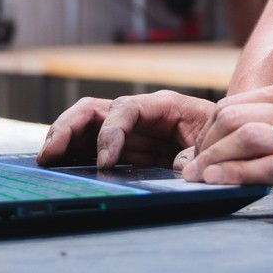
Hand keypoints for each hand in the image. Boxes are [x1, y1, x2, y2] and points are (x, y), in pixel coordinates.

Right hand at [37, 90, 216, 168]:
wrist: (226, 137)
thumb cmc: (219, 134)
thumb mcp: (212, 142)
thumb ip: (196, 153)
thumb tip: (178, 167)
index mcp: (162, 105)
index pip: (125, 108)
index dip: (110, 133)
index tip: (104, 162)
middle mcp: (138, 113)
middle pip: (93, 110)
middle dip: (68, 128)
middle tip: (50, 154)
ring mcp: (127, 129)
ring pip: (85, 124)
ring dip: (62, 138)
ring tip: (46, 161)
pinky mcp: (122, 145)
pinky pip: (90, 144)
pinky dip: (71, 152)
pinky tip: (58, 166)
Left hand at [178, 77, 272, 215]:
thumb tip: (244, 134)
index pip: (234, 104)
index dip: (207, 131)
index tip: (198, 154)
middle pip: (230, 116)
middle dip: (202, 145)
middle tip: (190, 170)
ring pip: (244, 138)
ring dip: (211, 160)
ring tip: (194, 179)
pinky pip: (267, 167)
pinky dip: (235, 175)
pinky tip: (218, 184)